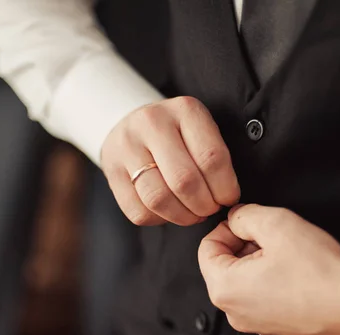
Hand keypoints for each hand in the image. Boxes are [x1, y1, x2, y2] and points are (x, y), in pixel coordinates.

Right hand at [101, 96, 239, 225]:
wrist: (133, 123)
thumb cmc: (178, 133)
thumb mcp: (201, 130)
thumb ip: (215, 157)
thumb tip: (228, 199)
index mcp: (184, 110)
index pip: (211, 158)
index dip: (225, 188)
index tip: (228, 198)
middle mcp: (152, 123)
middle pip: (184, 181)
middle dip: (204, 206)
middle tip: (210, 209)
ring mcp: (126, 146)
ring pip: (158, 199)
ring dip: (182, 216)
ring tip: (193, 214)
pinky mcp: (111, 170)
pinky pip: (138, 211)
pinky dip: (159, 219)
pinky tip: (169, 211)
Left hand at [198, 204, 339, 334]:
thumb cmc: (319, 273)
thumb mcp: (276, 223)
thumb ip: (245, 215)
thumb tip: (236, 218)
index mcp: (224, 289)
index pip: (206, 247)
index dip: (229, 227)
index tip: (250, 223)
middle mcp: (234, 312)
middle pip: (225, 264)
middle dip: (246, 244)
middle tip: (275, 238)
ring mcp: (254, 323)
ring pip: (245, 280)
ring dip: (261, 261)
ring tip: (290, 254)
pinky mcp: (276, 328)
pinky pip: (263, 296)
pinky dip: (274, 280)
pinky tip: (298, 273)